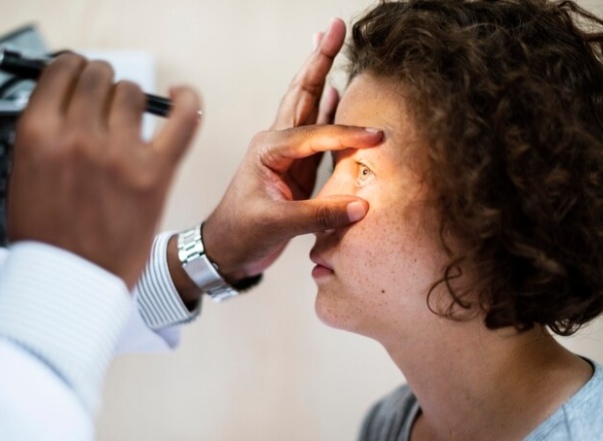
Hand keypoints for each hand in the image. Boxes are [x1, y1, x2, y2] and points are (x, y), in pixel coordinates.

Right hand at [7, 53, 200, 288]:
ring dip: (131, 100)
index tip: (80, 77)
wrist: (73, 284)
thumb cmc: (48, 236)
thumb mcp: (24, 175)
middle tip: (104, 104)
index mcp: (37, 134)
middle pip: (99, 76)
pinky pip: (184, 118)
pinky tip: (182, 96)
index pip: (61, 69)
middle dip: (101, 84)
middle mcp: (78, 137)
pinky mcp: (156, 173)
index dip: (73, 70)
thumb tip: (69, 98)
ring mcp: (120, 154)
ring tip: (129, 121)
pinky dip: (188, 100)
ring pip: (134, 93)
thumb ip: (45, 133)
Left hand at [202, 18, 370, 281]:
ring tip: (332, 45)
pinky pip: (317, 134)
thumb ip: (318, 215)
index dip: (347, 134)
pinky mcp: (296, 168)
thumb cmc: (241, 233)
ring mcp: (287, 154)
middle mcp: (276, 144)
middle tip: (335, 27)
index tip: (376, 137)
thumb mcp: (277, 224)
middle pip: (302, 93)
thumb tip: (360, 206)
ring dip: (321, 75)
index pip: (314, 134)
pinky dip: (327, 111)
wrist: (226, 250)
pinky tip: (335, 92)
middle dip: (319, 59)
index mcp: (268, 150)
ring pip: (308, 106)